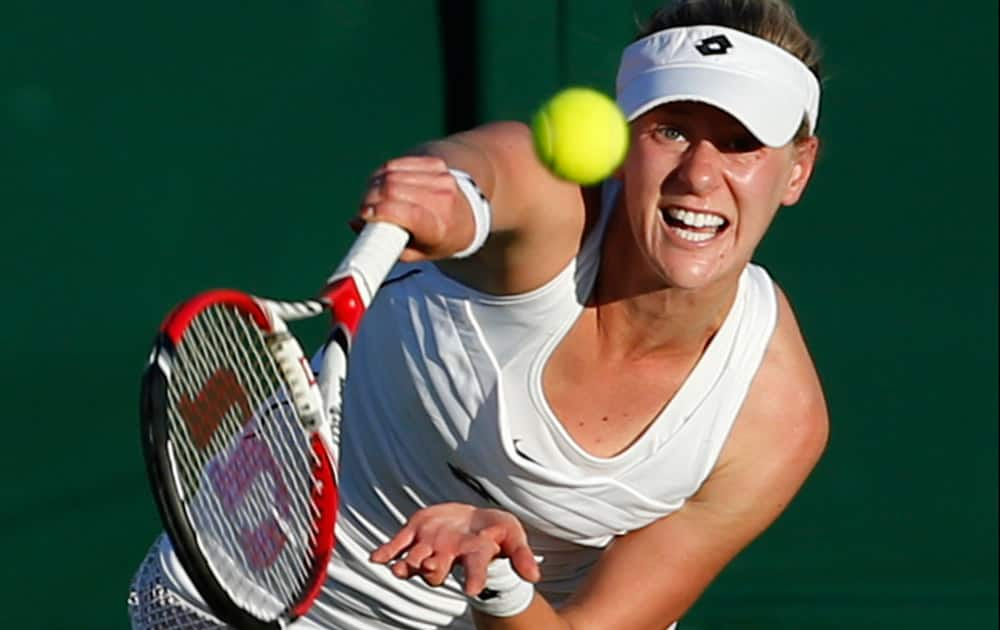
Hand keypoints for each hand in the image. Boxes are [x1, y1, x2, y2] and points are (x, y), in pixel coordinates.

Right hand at [353, 156, 476, 261]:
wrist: (470, 213)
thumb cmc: (439, 238)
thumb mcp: (417, 251)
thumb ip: (385, 243)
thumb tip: (354, 222)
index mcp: (440, 228)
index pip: (408, 214)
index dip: (382, 212)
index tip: (365, 215)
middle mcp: (443, 200)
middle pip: (393, 189)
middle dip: (370, 197)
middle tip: (364, 209)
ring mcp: (441, 179)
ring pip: (392, 173)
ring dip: (373, 185)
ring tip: (372, 198)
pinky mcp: (435, 164)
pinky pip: (397, 164)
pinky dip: (383, 174)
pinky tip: (384, 184)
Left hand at [370, 503, 540, 595]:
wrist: (473, 519)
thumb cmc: (496, 531)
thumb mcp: (514, 536)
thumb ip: (520, 555)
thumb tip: (534, 576)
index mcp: (474, 555)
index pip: (475, 571)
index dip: (475, 579)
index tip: (473, 589)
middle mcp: (449, 554)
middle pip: (437, 571)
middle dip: (433, 571)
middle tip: (433, 568)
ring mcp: (430, 545)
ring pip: (416, 560)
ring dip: (409, 566)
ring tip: (400, 569)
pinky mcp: (416, 531)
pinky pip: (398, 544)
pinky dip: (387, 552)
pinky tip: (376, 557)